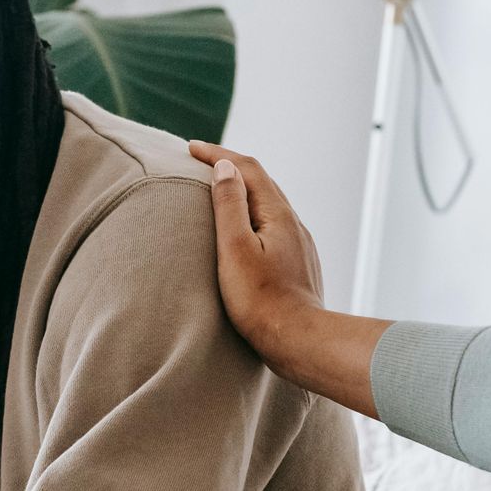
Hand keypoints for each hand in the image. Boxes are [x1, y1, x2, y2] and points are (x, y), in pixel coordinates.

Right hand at [186, 142, 323, 351]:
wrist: (299, 341)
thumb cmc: (261, 301)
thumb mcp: (234, 249)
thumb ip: (229, 205)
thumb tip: (224, 167)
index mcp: (277, 214)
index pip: (247, 168)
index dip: (218, 154)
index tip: (190, 148)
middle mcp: (294, 223)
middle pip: (262, 182)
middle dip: (231, 167)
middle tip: (201, 161)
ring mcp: (300, 244)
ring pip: (270, 204)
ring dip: (244, 191)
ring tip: (219, 190)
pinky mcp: (299, 264)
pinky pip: (275, 226)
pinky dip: (254, 214)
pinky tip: (246, 229)